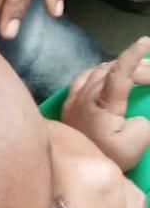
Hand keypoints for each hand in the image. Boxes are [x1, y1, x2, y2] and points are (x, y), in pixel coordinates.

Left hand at [63, 37, 149, 171]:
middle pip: (113, 68)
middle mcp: (87, 91)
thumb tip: (138, 116)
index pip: (119, 70)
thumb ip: (142, 127)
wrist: (66, 165)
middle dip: (137, 66)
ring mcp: (76, 93)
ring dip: (120, 67)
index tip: (145, 42)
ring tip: (139, 70)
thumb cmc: (102, 155)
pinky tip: (109, 73)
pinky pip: (86, 75)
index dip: (133, 55)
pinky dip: (102, 70)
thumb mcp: (132, 147)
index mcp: (103, 100)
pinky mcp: (70, 99)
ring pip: (99, 69)